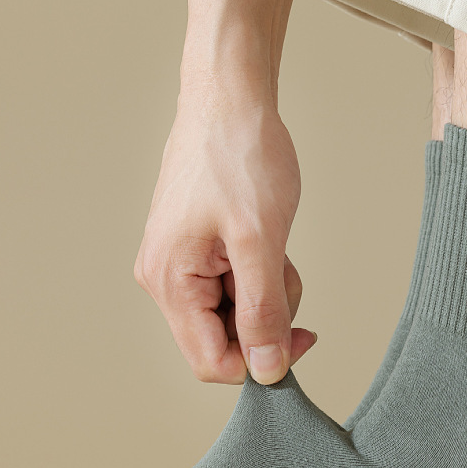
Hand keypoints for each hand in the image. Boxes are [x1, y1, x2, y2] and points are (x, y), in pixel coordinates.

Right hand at [134, 0, 315, 383]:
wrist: (230, 96)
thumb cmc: (238, 154)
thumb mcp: (260, 240)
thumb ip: (264, 311)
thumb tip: (268, 371)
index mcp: (169, 282)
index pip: (213, 362)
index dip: (262, 360)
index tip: (303, 334)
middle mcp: (163, 277)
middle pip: (223, 338)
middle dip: (266, 315)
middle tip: (285, 269)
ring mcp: (177, 259)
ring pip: (232, 308)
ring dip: (266, 287)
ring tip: (274, 241)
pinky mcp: (193, 243)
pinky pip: (231, 279)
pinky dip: (258, 266)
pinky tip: (264, 231)